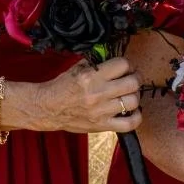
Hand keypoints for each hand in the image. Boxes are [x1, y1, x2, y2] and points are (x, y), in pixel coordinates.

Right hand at [15, 57, 142, 134]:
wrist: (48, 108)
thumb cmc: (62, 87)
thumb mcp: (77, 68)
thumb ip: (97, 62)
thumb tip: (115, 57)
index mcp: (91, 77)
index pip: (123, 64)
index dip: (127, 64)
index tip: (125, 67)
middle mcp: (98, 94)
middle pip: (133, 83)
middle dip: (135, 78)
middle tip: (131, 79)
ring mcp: (101, 111)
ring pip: (133, 102)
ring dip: (134, 96)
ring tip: (129, 94)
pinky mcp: (102, 126)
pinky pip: (129, 124)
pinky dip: (136, 117)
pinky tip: (131, 111)